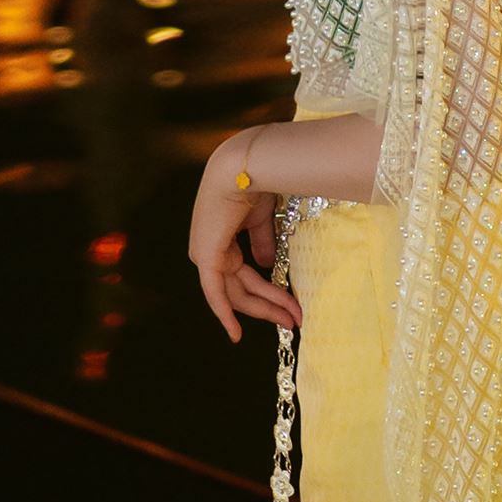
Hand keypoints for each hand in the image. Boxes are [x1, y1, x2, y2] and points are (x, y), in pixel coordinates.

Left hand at [190, 133, 301, 343]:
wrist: (243, 167)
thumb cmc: (253, 185)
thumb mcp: (260, 220)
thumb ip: (262, 243)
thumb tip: (268, 265)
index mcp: (221, 242)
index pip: (243, 277)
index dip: (265, 295)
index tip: (285, 310)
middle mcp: (210, 252)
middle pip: (242, 290)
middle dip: (271, 306)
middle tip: (295, 320)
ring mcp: (206, 256)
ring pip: (238, 294)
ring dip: (266, 308)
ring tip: (292, 320)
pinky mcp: (207, 258)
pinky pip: (216, 294)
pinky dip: (225, 314)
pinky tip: (235, 333)